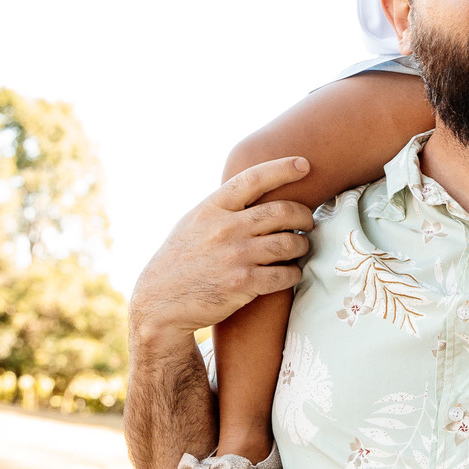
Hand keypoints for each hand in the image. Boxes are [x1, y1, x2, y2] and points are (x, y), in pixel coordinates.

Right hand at [129, 158, 314, 349]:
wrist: (159, 304)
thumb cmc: (178, 261)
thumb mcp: (192, 223)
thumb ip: (221, 208)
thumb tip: (254, 190)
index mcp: (212, 208)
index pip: (254, 178)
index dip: (282, 168)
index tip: (304, 164)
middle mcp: (226, 228)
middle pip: (282, 211)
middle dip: (304, 215)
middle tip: (309, 221)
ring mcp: (236, 256)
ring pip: (289, 243)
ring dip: (302, 245)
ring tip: (301, 247)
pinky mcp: (243, 284)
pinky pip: (284, 275)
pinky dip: (294, 273)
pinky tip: (291, 273)